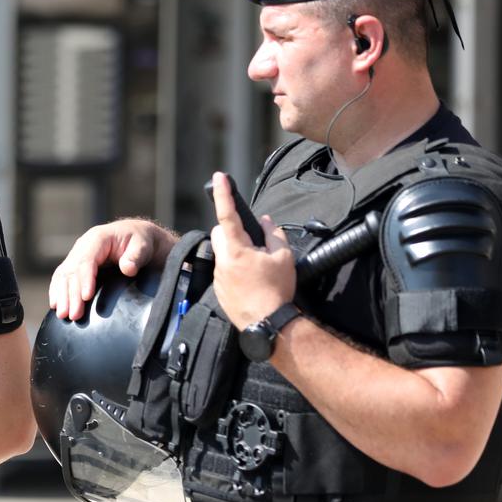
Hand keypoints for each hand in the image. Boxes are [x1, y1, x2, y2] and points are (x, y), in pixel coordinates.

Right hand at [49, 218, 175, 318]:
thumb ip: (136, 256)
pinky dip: (57, 291)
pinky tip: (56, 305)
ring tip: (63, 315)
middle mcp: (82, 246)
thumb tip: (128, 268)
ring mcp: (77, 255)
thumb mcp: (143, 245)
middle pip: (72, 271)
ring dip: (62, 296)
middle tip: (73, 315)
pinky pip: (61, 278)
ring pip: (63, 276)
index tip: (86, 297)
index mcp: (97, 238)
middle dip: (71, 294)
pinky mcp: (75, 264)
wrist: (135, 236)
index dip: (85, 279)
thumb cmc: (140, 241)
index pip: (86, 260)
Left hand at [208, 172, 295, 329]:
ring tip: (257, 266)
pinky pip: (224, 271)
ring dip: (236, 251)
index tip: (218, 177)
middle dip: (233, 230)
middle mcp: (222, 261)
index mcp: (236, 249)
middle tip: (254, 241)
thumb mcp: (284, 258)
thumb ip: (274, 234)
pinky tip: (252, 281)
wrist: (266, 324)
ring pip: (223, 253)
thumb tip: (266, 221)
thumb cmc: (276, 291)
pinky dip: (236, 269)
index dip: (223, 194)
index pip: (227, 214)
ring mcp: (218, 276)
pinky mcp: (218, 290)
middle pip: (220, 233)